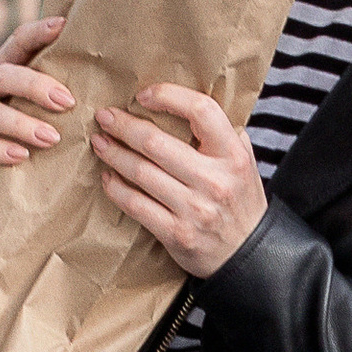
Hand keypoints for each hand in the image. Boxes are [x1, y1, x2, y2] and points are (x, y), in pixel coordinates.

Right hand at [0, 18, 71, 178]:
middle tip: (67, 103)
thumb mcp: (26, 112)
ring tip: (51, 139)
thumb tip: (98, 90)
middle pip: (3, 76)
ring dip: (22, 125)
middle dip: (36, 87)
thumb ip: (48, 99)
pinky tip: (21, 156)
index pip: (15, 43)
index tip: (63, 26)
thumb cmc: (10, 136)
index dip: (37, 33)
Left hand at [91, 85, 268, 278]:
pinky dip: (115, 188)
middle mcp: (214, 180)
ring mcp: (194, 209)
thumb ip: (221, 133)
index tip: (144, 95)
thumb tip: (181, 101)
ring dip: (113, 153)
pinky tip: (108, 177)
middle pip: (156, 142)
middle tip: (104, 117)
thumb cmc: (240, 202)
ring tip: (100, 142)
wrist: (250, 255)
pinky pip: (135, 204)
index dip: (168, 96)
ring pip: (140, 172)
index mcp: (233, 155)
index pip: (201, 110)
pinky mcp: (176, 233)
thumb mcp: (243, 162)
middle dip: (123, 126)